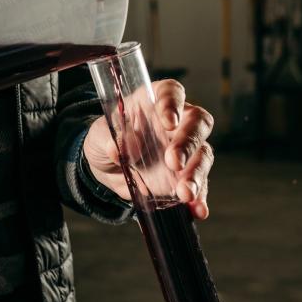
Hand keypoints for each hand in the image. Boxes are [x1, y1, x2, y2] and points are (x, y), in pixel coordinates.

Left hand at [82, 80, 214, 219]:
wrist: (107, 168)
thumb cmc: (105, 140)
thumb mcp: (98, 136)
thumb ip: (110, 138)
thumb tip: (125, 148)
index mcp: (154, 101)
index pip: (171, 92)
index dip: (173, 103)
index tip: (169, 121)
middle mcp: (177, 121)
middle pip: (197, 122)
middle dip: (189, 142)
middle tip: (174, 163)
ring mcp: (186, 148)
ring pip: (203, 154)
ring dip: (197, 173)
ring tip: (185, 193)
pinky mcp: (186, 174)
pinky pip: (200, 184)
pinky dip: (200, 197)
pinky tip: (198, 210)